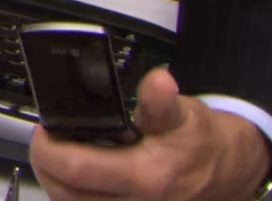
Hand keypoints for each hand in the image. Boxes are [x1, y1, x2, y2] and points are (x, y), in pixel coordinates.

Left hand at [29, 67, 271, 200]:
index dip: (49, 148)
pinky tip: (79, 175)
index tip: (45, 129)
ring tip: (61, 155)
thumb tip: (158, 82)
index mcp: (144, 178)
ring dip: (58, 181)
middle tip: (48, 140)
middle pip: (64, 193)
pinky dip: (76, 194)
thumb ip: (160, 101)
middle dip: (47, 164)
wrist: (225, 172)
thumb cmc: (200, 143)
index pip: (75, 170)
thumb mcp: (184, 113)